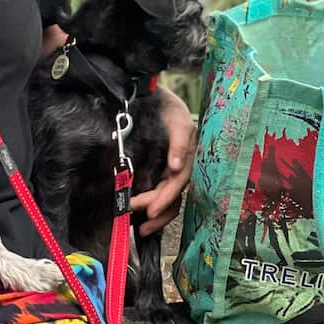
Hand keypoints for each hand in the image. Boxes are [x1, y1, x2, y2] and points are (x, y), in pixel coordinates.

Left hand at [129, 85, 195, 236]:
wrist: (153, 95)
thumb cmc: (168, 106)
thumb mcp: (177, 118)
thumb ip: (180, 141)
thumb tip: (176, 167)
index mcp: (187, 158)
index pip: (177, 184)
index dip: (165, 199)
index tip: (150, 210)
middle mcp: (179, 168)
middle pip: (171, 196)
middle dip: (156, 209)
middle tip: (136, 216)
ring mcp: (168, 171)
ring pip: (167, 200)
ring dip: (155, 216)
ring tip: (140, 228)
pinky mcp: (156, 170)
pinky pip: (156, 192)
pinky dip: (149, 205)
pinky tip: (139, 216)